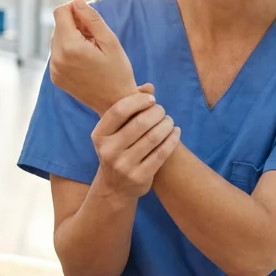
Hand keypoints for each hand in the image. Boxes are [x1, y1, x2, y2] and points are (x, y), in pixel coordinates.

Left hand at [49, 0, 136, 112]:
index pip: (60, 12)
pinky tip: (85, 61)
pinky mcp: (55, 77)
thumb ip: (91, 18)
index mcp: (70, 47)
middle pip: (58, 26)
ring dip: (72, 38)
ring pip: (57, 40)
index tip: (89, 20)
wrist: (116, 105)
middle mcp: (57, 58)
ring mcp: (54, 69)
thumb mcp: (110, 41)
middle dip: (74, 26)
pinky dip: (69, 52)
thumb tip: (75, 0)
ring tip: (91, 51)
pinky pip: (57, 54)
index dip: (74, 10)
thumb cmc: (118, 72)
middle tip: (95, 39)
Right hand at [91, 85, 181, 200]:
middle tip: (162, 111)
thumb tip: (149, 87)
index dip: (138, 101)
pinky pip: (162, 153)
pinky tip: (175, 132)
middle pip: (140, 123)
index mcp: (99, 136)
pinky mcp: (140, 177)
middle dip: (157, 112)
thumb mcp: (114, 131)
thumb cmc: (117, 149)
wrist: (114, 187)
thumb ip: (128, 107)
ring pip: (153, 138)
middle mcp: (108, 151)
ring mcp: (124, 166)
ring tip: (169, 121)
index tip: (151, 99)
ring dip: (166, 125)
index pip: (119, 111)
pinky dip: (172, 139)